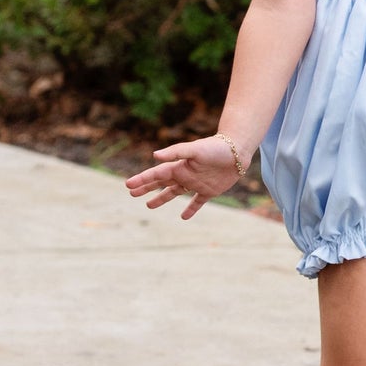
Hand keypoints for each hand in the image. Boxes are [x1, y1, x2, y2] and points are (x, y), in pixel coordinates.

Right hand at [124, 135, 244, 219]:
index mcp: (179, 166)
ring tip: (149, 206)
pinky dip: (190, 210)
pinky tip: (183, 217)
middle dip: (146, 188)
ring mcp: (196, 184)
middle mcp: (185, 175)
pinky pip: (197, 202)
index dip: (142, 180)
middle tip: (132, 194)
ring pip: (175, 193)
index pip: (156, 174)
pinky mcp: (209, 191)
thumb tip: (154, 155)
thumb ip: (176, 152)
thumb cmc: (216, 147)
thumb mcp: (194, 149)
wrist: (237, 151)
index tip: (128, 185)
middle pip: (161, 183)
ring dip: (162, 198)